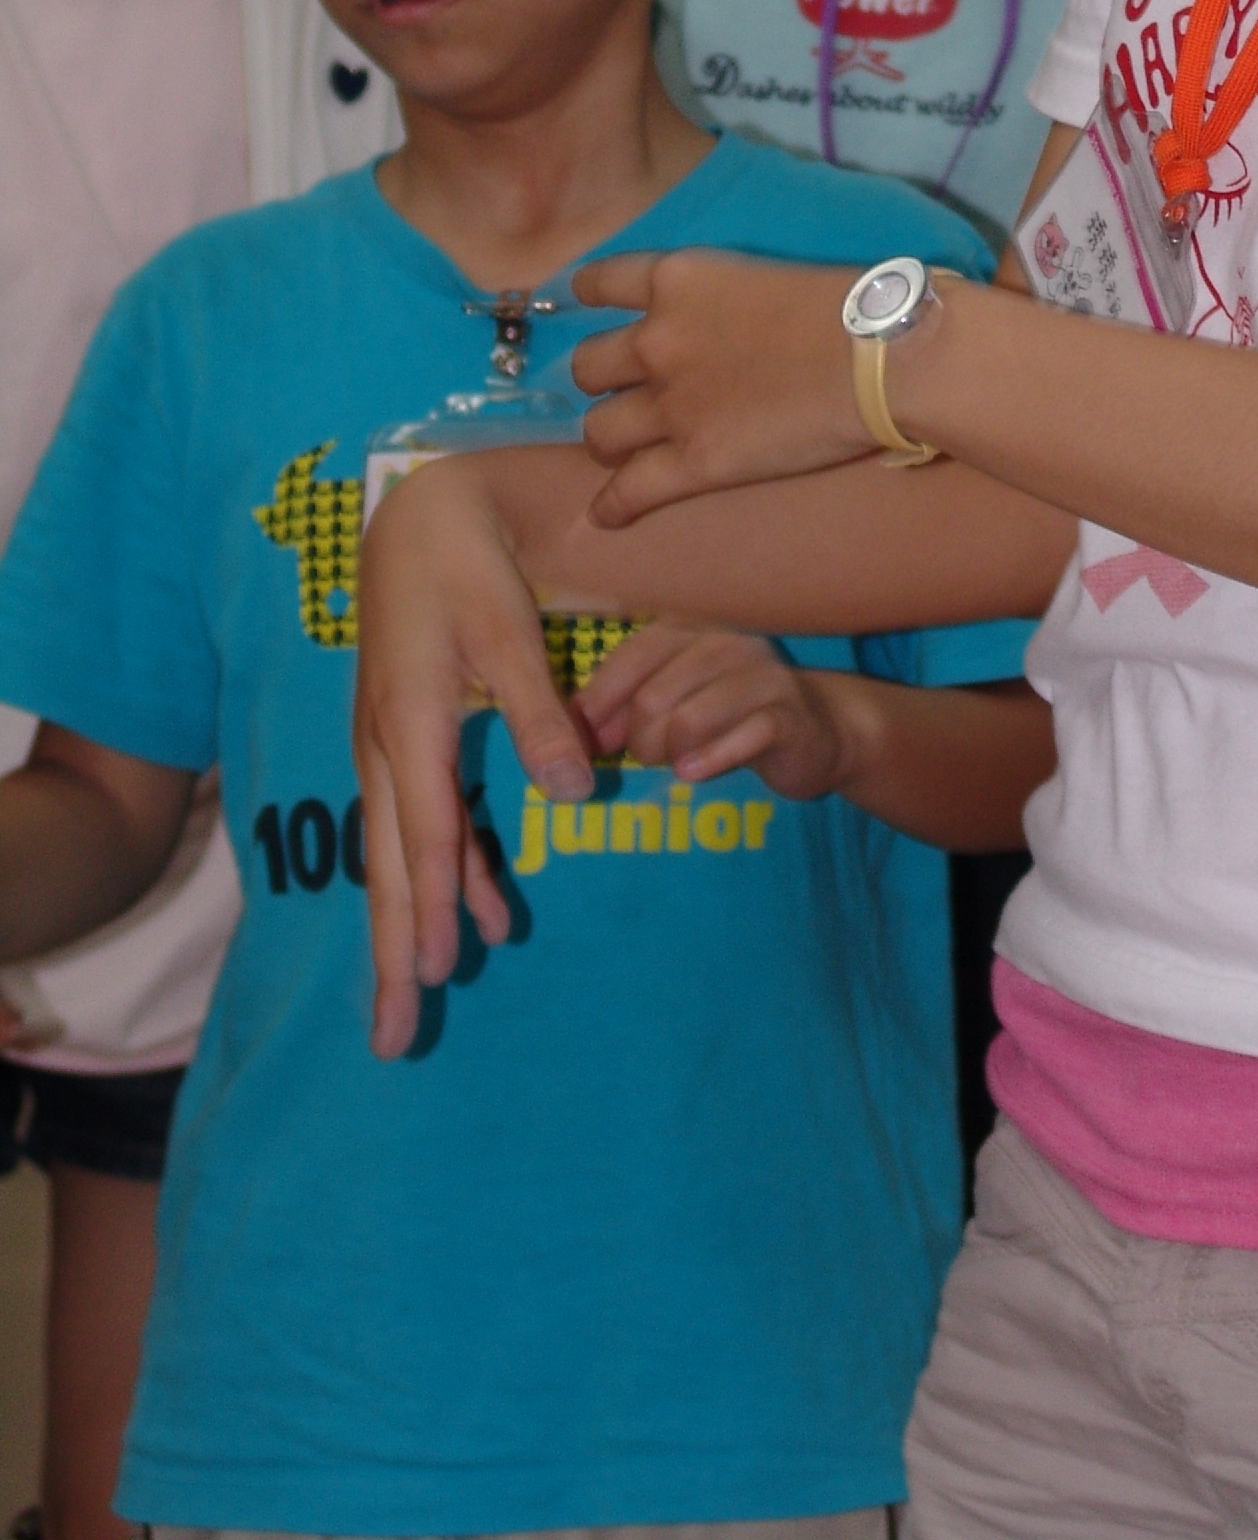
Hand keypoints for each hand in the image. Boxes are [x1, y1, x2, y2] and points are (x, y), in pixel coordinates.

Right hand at [352, 455, 595, 1058]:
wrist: (423, 514)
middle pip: (392, 869)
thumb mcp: (508, 630)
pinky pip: (414, 821)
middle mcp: (387, 744)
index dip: (434, 906)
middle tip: (393, 1039)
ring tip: (416, 1001)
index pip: (424, 834)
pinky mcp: (403, 736)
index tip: (441, 972)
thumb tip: (575, 792)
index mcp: (412, 721)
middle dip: (394, 955)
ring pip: (395, 854)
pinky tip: (471, 909)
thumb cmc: (469, 565)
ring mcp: (388, 743)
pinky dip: (437, 870)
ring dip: (409, 925)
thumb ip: (540, 712)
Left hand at [569, 250, 875, 524]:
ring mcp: (668, 405)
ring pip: (598, 431)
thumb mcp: (767, 275)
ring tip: (623, 452)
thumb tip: (734, 327)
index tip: (581, 303)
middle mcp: (656, 340)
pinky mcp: (691, 462)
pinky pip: (628, 492)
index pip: (602, 281)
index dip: (585, 295)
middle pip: (589, 365)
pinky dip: (612, 507)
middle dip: (602, 382)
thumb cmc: (846, 305)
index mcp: (678, 280)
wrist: (876, 355)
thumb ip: (729, 299)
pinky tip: (608, 515)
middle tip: (627, 393)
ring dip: (608, 441)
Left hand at [576, 623, 859, 796]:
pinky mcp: (788, 716)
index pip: (634, 654)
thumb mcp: (676, 702)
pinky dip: (709, 762)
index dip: (602, 700)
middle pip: (654, 695)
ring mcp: (762, 677)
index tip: (589, 738)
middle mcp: (728, 643)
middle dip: (638, 738)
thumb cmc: (732, 715)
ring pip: (691, 719)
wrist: (818, 731)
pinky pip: (739, 739)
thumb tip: (573, 729)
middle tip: (647, 755)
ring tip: (676, 762)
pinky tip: (695, 772)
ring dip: (671, 752)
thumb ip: (626, 706)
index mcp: (695, 631)